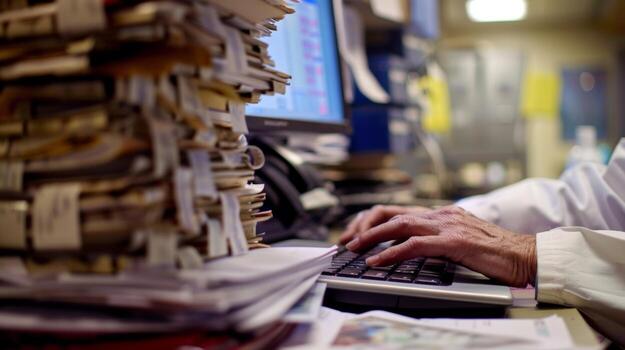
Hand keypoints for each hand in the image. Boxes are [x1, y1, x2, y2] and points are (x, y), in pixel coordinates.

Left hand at [345, 206, 536, 286]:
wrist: (524, 255)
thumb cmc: (495, 251)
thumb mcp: (459, 240)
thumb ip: (436, 238)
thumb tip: (408, 248)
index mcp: (441, 214)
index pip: (399, 210)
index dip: (374, 219)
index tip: (357, 233)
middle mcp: (440, 215)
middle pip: (393, 212)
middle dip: (365, 224)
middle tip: (346, 239)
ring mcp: (446, 226)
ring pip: (399, 224)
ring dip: (371, 236)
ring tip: (354, 247)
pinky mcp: (453, 242)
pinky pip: (414, 245)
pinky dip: (391, 253)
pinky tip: (377, 261)